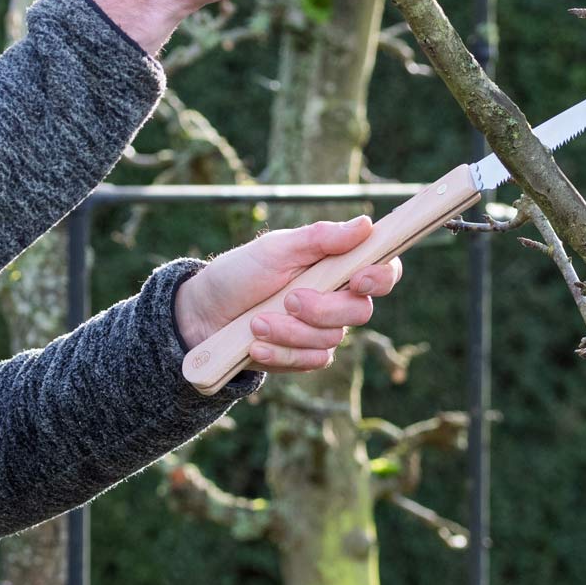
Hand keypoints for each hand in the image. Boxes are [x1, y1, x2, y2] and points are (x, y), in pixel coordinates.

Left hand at [174, 216, 402, 372]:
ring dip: (290, 331)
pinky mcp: (305, 355)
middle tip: (288, 299)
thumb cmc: (240, 274)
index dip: (381, 277)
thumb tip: (366, 224)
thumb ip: (319, 238)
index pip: (381, 271)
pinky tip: (255, 344)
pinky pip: (312, 360)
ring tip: (256, 322)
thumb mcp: (274, 249)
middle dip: (322, 308)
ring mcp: (322, 329)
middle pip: (360, 311)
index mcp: (334, 266)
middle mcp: (336, 298)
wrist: (204, 314)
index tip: (358, 280)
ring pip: (331, 338)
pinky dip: (281, 352)